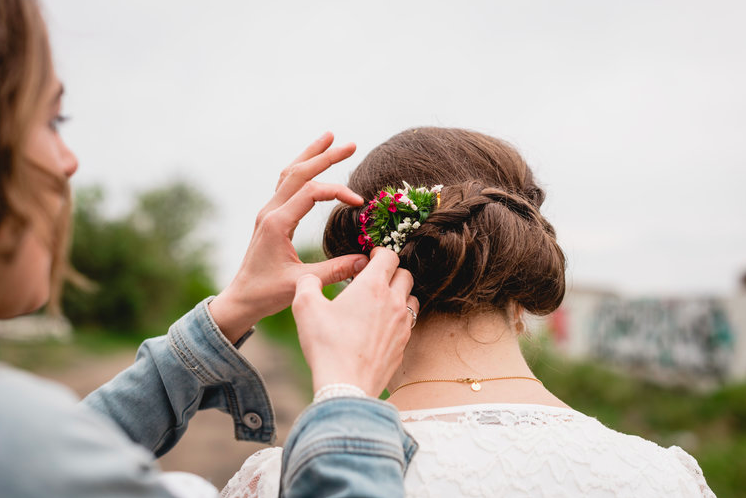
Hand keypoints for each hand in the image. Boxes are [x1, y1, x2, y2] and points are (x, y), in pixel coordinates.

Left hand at [209, 132, 368, 342]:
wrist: (241, 298)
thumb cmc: (267, 293)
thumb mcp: (302, 283)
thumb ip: (335, 270)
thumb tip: (366, 260)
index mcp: (276, 223)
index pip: (310, 192)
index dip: (337, 191)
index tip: (359, 202)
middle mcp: (270, 211)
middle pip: (298, 172)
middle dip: (325, 156)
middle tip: (351, 144)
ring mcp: (268, 212)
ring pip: (289, 173)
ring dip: (310, 155)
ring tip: (329, 138)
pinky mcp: (270, 217)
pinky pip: (286, 184)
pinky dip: (301, 169)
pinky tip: (311, 164)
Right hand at [292, 247, 419, 395]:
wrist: (346, 386)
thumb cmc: (326, 345)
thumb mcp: (304, 307)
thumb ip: (307, 284)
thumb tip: (310, 279)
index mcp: (372, 286)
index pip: (389, 256)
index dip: (379, 252)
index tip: (369, 258)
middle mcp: (393, 302)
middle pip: (405, 275)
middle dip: (391, 272)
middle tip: (374, 278)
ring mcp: (402, 325)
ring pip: (411, 299)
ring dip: (400, 294)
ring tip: (381, 301)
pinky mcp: (403, 345)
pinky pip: (408, 324)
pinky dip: (399, 319)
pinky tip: (382, 327)